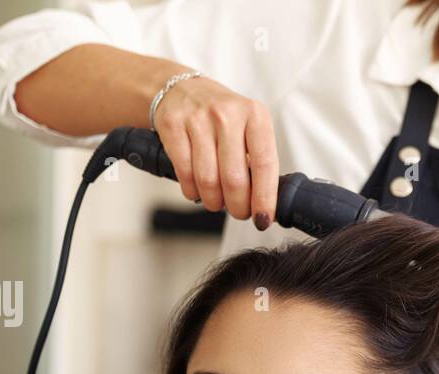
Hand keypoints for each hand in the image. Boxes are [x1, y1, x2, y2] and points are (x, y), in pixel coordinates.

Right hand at [152, 74, 278, 228]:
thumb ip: (258, 160)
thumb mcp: (248, 128)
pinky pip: (184, 174)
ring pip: (208, 180)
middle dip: (238, 206)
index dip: (264, 198)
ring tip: (217, 201)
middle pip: (234, 179)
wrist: (181, 91)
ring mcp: (198, 119)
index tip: (263, 218)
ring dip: (214, 201)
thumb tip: (265, 205)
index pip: (265, 164)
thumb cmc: (221, 118)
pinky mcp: (173, 126)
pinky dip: (192, 191)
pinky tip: (197, 190)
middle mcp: (227, 114)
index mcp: (255, 115)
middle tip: (239, 211)